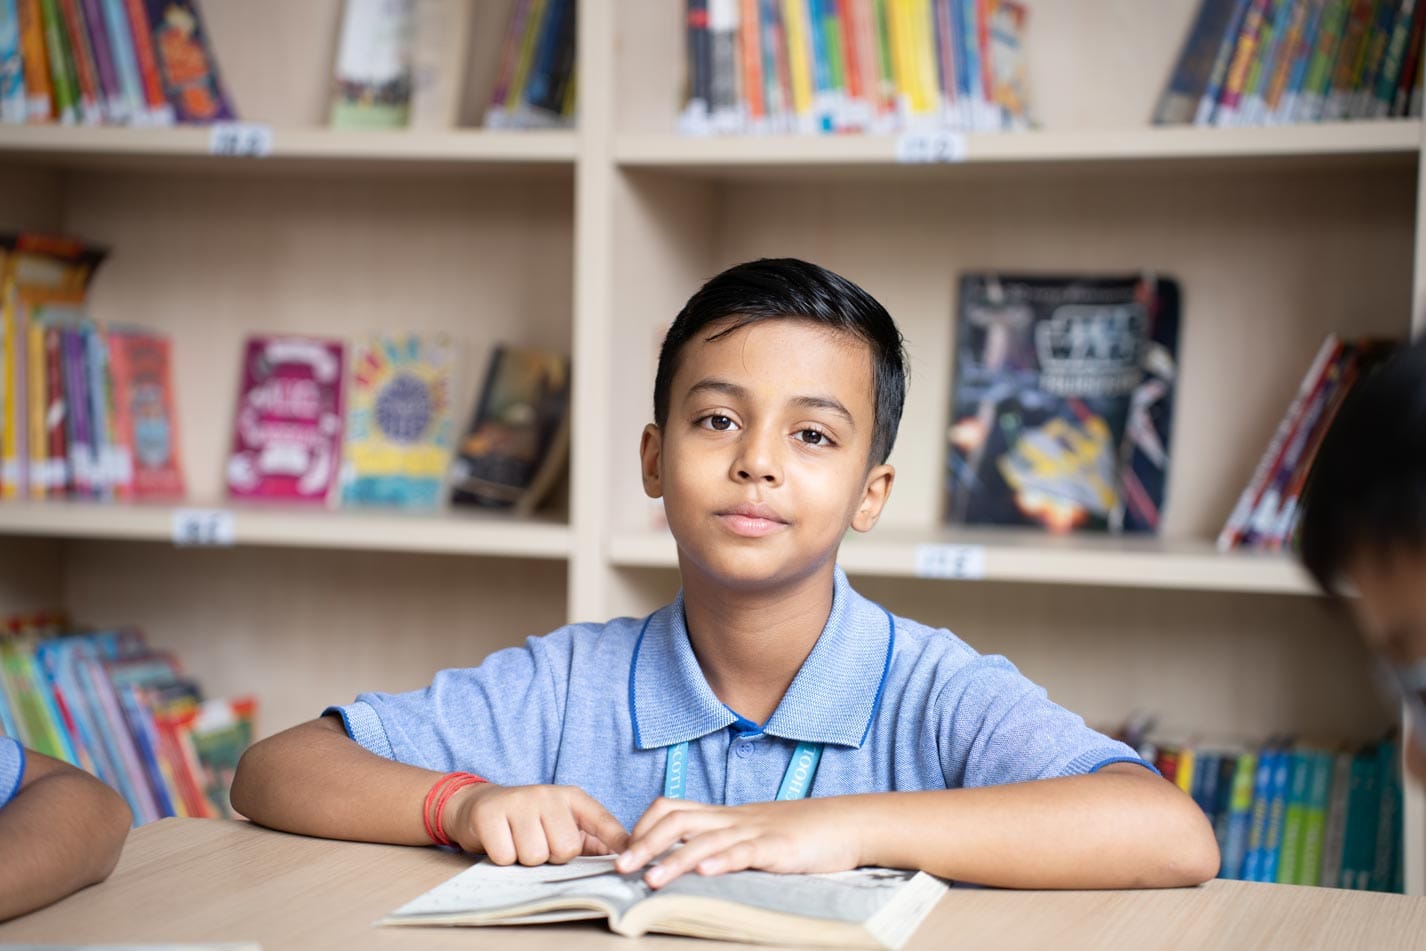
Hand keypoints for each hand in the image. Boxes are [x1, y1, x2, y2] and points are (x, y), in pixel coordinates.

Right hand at [444, 784, 629, 864]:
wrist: (478, 806)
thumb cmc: (528, 821)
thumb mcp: (560, 822)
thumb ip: (591, 840)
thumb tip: (626, 858)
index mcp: (572, 798)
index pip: (602, 820)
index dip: (618, 841)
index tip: (632, 857)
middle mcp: (547, 794)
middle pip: (566, 848)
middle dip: (552, 857)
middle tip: (538, 843)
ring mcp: (518, 802)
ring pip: (536, 855)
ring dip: (526, 859)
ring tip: (518, 842)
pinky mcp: (490, 814)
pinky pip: (507, 857)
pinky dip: (503, 858)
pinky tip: (501, 842)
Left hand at [615, 796, 863, 887]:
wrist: (847, 823)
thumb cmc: (801, 834)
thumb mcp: (754, 835)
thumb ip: (724, 844)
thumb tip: (691, 864)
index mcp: (724, 816)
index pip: (671, 809)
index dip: (643, 827)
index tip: (625, 852)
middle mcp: (732, 819)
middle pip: (677, 819)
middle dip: (643, 843)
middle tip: (620, 868)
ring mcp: (755, 831)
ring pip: (705, 838)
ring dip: (674, 859)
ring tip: (650, 880)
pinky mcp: (778, 847)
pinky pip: (745, 851)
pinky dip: (723, 861)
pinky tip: (706, 873)